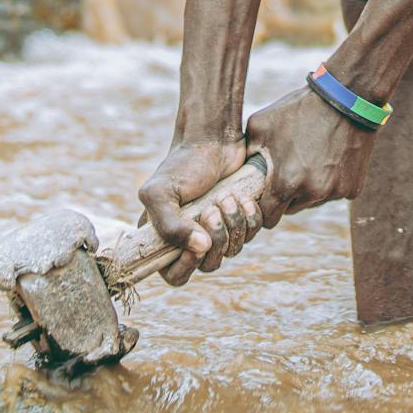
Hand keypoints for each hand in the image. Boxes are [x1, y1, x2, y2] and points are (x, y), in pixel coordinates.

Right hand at [137, 135, 263, 287]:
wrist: (213, 137)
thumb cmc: (183, 163)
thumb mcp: (161, 192)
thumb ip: (170, 226)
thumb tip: (200, 249)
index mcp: (164, 237)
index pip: (174, 275)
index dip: (187, 266)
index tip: (197, 240)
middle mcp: (190, 238)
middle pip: (207, 266)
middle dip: (216, 239)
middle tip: (213, 209)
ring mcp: (215, 230)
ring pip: (230, 252)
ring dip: (234, 226)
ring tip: (228, 197)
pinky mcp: (238, 219)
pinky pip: (250, 236)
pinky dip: (251, 220)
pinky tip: (246, 199)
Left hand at [245, 85, 375, 222]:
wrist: (345, 98)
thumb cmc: (299, 109)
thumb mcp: (260, 124)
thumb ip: (247, 152)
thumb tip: (239, 170)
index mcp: (286, 183)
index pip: (268, 218)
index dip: (263, 209)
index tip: (265, 196)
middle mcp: (312, 193)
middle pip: (291, 210)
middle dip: (286, 196)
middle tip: (288, 170)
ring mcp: (334, 192)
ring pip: (313, 202)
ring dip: (308, 189)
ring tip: (310, 158)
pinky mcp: (352, 188)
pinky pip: (333, 193)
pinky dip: (329, 182)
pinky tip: (328, 157)